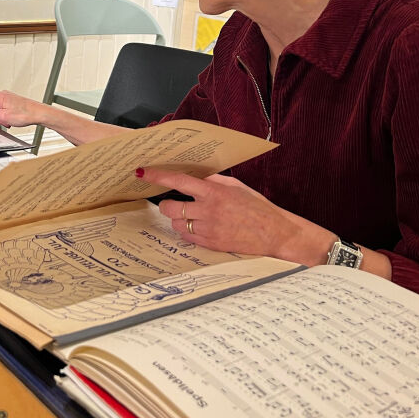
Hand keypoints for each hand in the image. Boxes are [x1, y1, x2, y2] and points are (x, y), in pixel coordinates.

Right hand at [0, 90, 47, 126]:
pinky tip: (12, 121)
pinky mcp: (10, 103)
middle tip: (1, 121)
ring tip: (10, 122)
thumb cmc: (26, 113)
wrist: (40, 113)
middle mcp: (1, 95)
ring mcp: (6, 99)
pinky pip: (1, 111)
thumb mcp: (4, 116)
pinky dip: (4, 118)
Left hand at [136, 168, 334, 264]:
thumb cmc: (256, 207)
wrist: (275, 234)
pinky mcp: (210, 244)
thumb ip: (212, 181)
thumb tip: (192, 175)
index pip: (178, 181)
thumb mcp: (235, 187)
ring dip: (178, 219)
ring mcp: (208, 230)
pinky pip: (187, 237)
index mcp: (214, 192)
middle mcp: (208, 211)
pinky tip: (200, 227)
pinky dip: (188, 231)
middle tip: (170, 202)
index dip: (158, 176)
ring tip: (192, 216)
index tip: (144, 172)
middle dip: (166, 204)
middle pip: (170, 207)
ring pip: (176, 224)